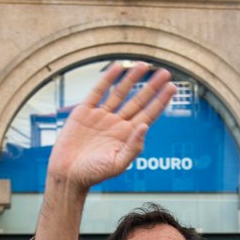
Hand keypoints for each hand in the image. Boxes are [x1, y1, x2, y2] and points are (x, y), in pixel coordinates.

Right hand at [45, 62, 175, 192]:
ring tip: (143, 64)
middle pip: (138, 101)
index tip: (172, 87)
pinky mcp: (84, 112)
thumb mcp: (118, 163)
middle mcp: (117, 124)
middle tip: (165, 73)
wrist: (67, 175)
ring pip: (120, 93)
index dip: (160, 101)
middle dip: (151, 87)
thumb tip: (145, 126)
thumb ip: (133, 146)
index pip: (149, 114)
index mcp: (128, 136)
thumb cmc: (93, 174)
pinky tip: (117, 67)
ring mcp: (101, 116)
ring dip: (132, 79)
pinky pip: (98, 91)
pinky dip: (107, 79)